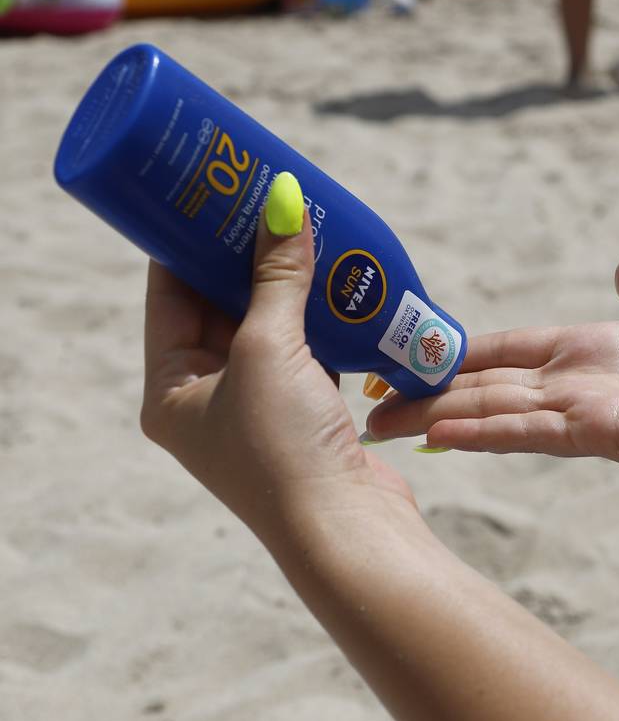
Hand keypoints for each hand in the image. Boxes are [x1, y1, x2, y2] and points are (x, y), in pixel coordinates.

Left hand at [140, 201, 413, 535]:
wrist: (348, 529)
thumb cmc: (286, 448)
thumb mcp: (270, 352)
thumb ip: (277, 278)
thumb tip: (284, 203)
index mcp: (169, 389)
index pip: (169, 294)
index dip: (187, 239)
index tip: (212, 191)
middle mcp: (207, 398)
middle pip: (219, 305)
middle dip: (245, 254)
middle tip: (267, 201)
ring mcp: (258, 408)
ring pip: (268, 326)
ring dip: (288, 283)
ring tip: (306, 230)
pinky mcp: (306, 415)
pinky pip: (308, 350)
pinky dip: (322, 317)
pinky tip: (340, 282)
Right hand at [367, 255, 618, 507]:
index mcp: (598, 349)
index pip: (514, 349)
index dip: (464, 354)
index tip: (415, 358)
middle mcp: (581, 383)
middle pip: (490, 385)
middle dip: (431, 395)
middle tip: (372, 405)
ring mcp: (587, 412)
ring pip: (497, 409)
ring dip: (440, 416)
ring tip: (384, 423)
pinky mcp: (601, 434)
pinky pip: (531, 430)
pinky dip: (486, 430)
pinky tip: (442, 431)